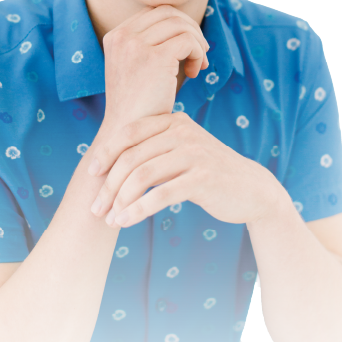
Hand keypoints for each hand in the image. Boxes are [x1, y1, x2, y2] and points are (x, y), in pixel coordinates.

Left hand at [88, 112, 284, 227]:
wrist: (250, 189)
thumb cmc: (206, 172)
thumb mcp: (181, 151)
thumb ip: (153, 148)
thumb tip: (109, 162)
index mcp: (174, 121)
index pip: (129, 132)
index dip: (106, 152)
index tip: (91, 174)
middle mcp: (183, 132)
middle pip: (132, 157)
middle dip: (108, 185)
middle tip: (96, 208)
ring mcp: (194, 153)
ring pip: (142, 176)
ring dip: (120, 201)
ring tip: (110, 219)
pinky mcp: (203, 178)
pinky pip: (161, 195)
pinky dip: (138, 210)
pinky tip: (126, 221)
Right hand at [102, 4, 209, 130]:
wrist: (129, 133)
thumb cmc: (139, 104)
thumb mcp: (137, 66)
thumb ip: (150, 44)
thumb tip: (184, 25)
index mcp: (115, 36)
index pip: (154, 12)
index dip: (177, 24)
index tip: (186, 47)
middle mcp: (121, 36)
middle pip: (168, 12)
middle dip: (190, 28)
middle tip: (200, 52)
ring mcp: (135, 45)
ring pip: (180, 25)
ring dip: (197, 43)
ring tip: (198, 65)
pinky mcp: (154, 58)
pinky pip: (188, 41)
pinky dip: (198, 54)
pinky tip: (194, 73)